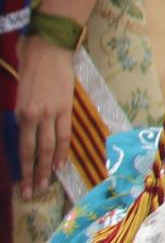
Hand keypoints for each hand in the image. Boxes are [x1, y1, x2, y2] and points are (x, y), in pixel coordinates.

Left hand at [15, 34, 74, 195]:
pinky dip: (63, 150)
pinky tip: (60, 164)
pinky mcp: (67, 108)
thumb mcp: (20, 94)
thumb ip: (23, 114)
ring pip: (51, 146)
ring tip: (47, 184)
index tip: (22, 184)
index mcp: (22, 114)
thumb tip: (25, 130)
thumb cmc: (31, 68)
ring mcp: (53, 113)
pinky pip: (65, 133)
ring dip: (48, 167)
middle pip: (36, 151)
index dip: (23, 168)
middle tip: (33, 193)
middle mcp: (36, 117)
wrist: (50, 50)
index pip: (23, 148)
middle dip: (34, 174)